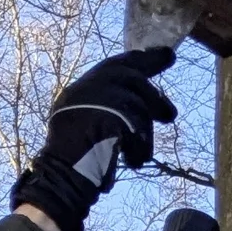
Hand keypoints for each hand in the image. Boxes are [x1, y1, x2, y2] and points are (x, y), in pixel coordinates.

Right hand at [11, 48, 177, 230]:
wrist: (60, 175)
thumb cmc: (71, 158)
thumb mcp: (84, 122)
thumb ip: (105, 106)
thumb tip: (143, 101)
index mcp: (81, 87)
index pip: (116, 64)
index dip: (144, 59)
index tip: (167, 55)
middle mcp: (89, 86)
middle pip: (131, 78)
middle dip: (155, 98)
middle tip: (171, 114)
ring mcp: (99, 99)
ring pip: (138, 106)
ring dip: (144, 133)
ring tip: (141, 154)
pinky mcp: (112, 116)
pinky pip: (137, 128)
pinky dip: (139, 148)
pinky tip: (133, 162)